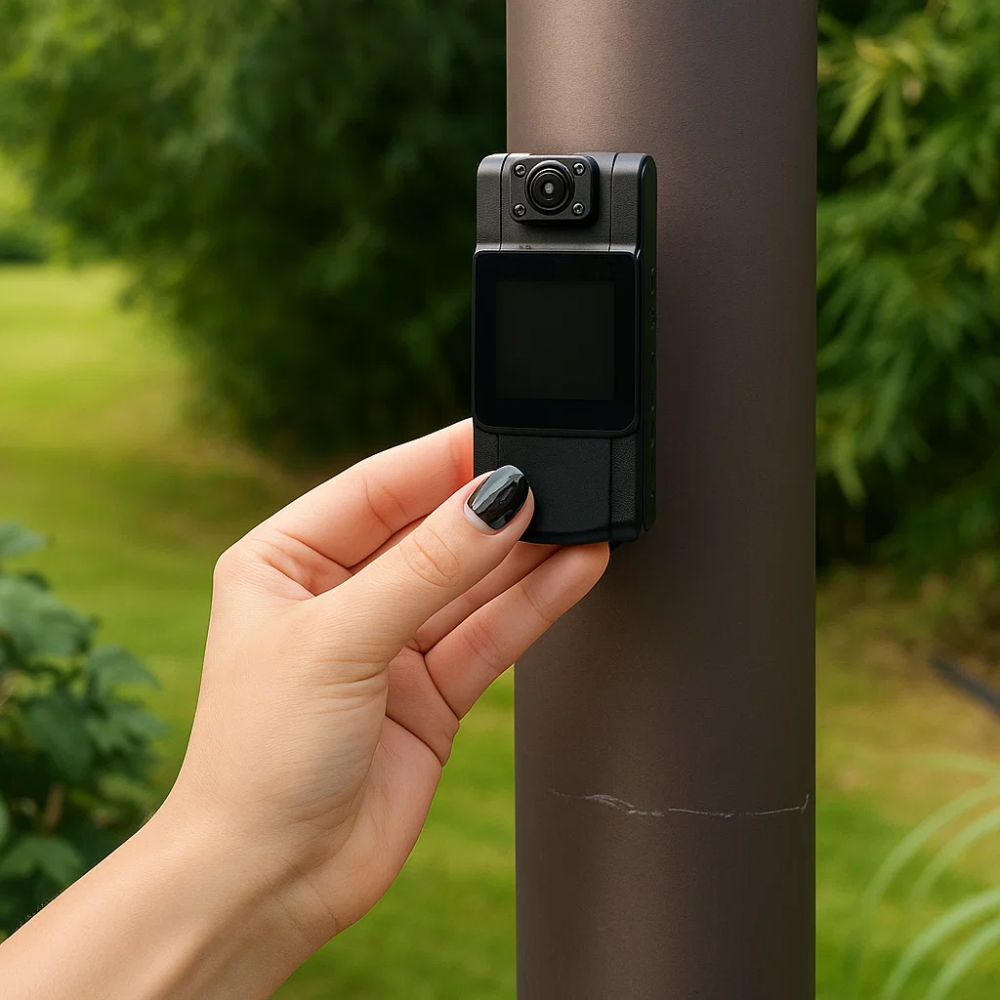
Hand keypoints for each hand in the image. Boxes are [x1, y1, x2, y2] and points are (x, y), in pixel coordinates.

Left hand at [164, 419, 607, 946]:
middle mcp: (341, 596)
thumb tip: (497, 501)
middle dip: (494, 508)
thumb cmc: (261, 757)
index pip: (377, 487)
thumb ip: (426, 568)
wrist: (269, 881)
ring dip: (528, 554)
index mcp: (286, 560)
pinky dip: (533, 604)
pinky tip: (576, 568)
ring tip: (585, 517)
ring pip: (472, 583)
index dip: (443, 460)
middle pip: (432, 532)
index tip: (506, 436)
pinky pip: (491, 634)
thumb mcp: (339, 640)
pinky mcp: (433, 692)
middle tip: (559, 478)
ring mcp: (391, 645)